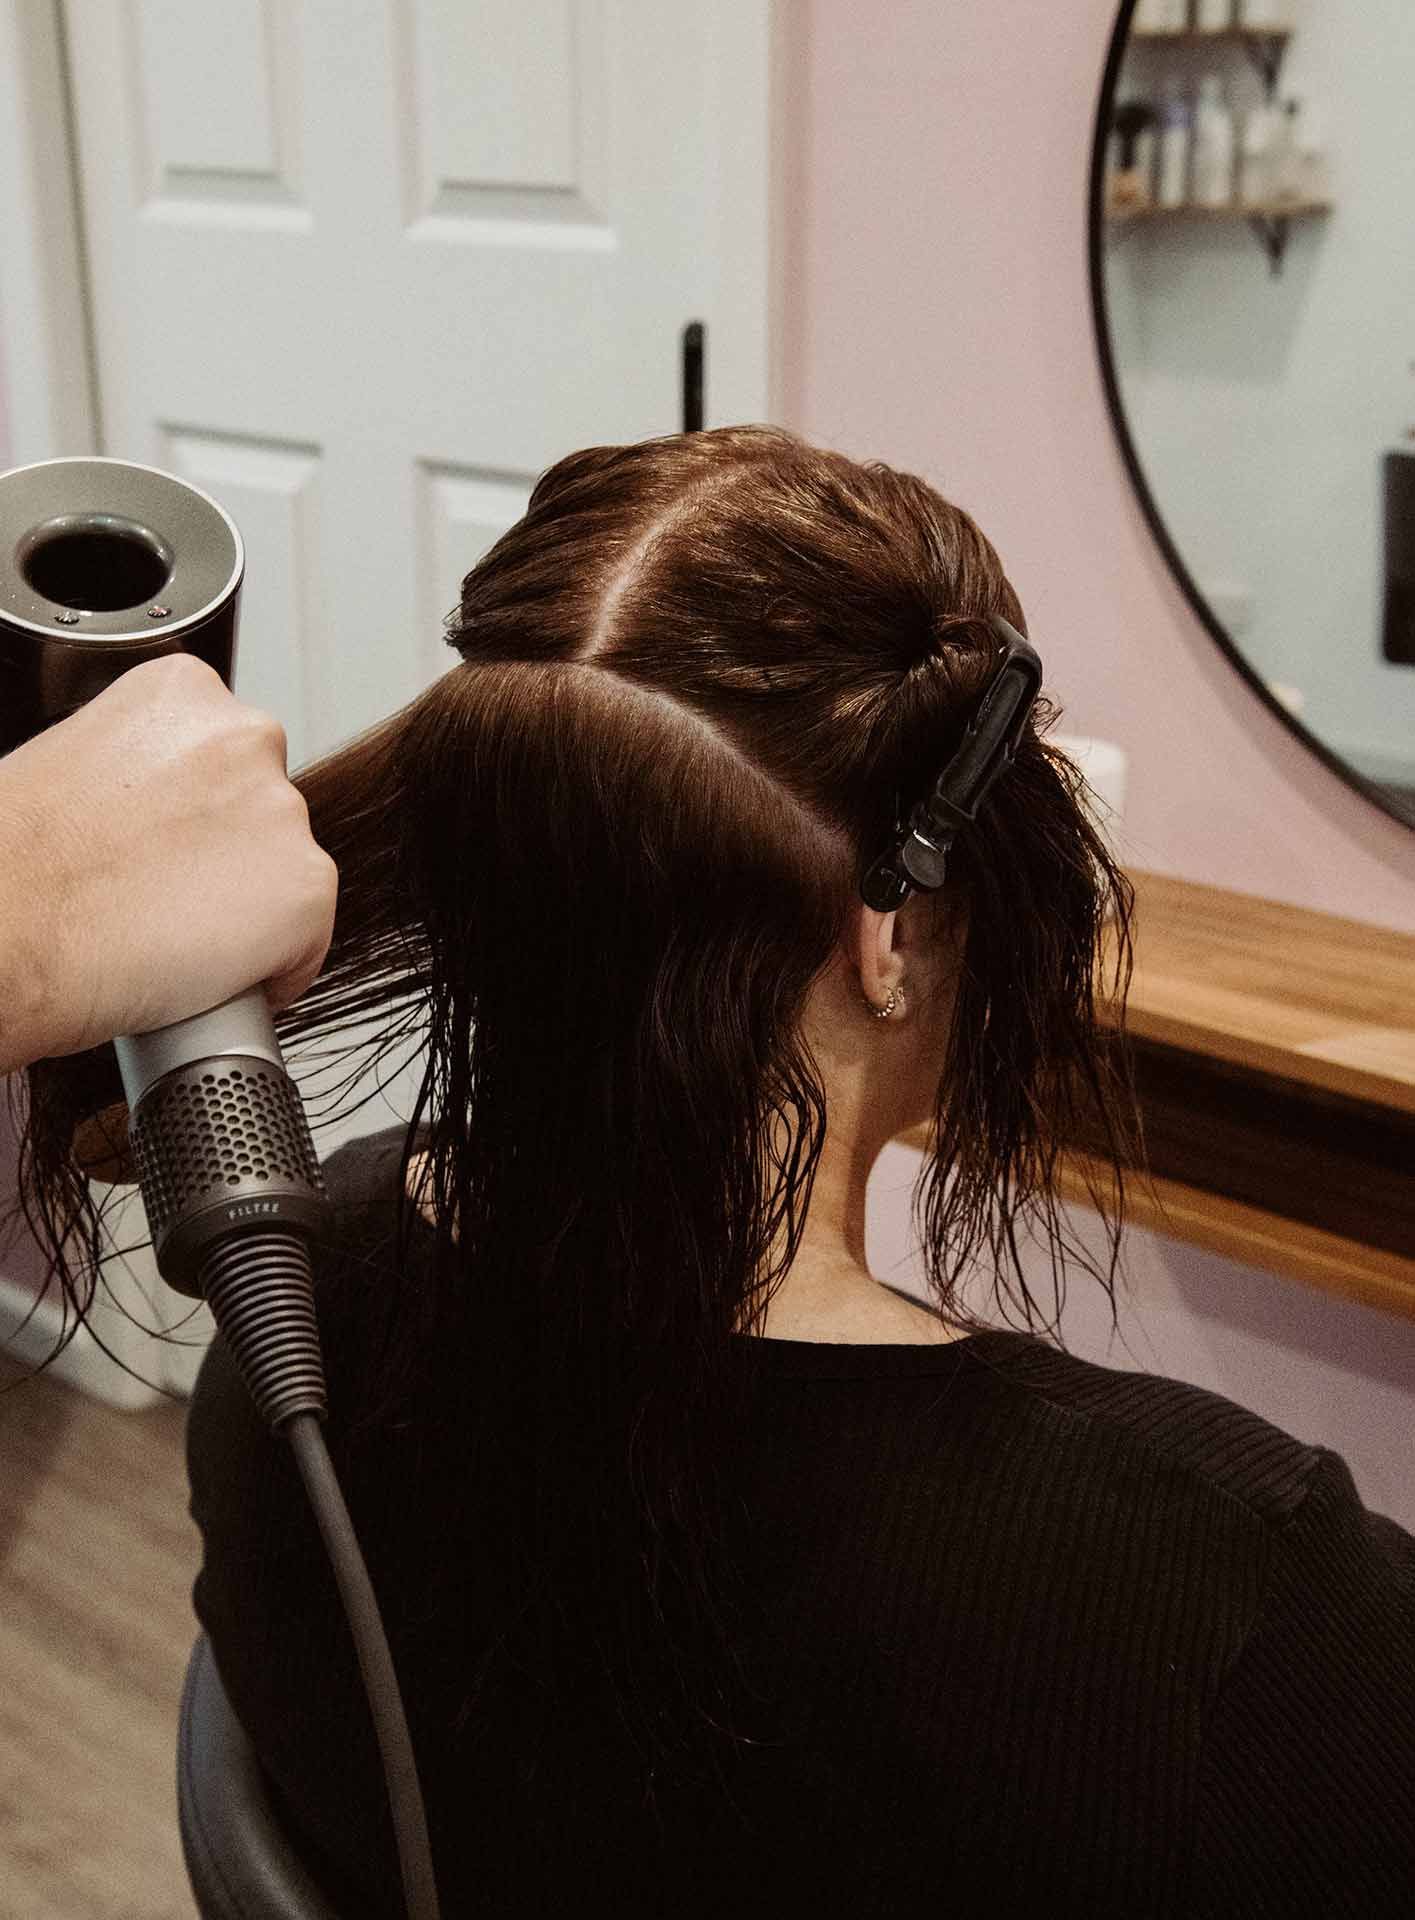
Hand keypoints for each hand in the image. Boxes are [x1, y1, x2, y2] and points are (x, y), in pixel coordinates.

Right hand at [0, 653, 337, 1069]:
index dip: (195, 815)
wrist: (9, 926)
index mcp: (185, 693)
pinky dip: (272, 969)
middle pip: (262, 812)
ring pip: (285, 875)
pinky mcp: (307, 893)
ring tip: (174, 940)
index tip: (164, 848)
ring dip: (246, 908)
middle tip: (164, 898)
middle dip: (225, 856)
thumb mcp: (70, 762)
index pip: (224, 758)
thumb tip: (153, 812)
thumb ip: (134, 770)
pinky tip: (211, 978)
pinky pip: (307, 943)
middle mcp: (248, 739)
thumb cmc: (14, 860)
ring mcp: (285, 816)